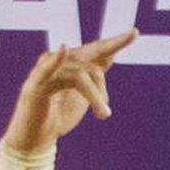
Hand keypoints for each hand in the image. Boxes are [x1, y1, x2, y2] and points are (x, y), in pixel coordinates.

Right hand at [1, 31, 138, 152]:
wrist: (37, 137)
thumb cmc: (59, 114)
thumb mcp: (84, 96)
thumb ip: (95, 78)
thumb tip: (110, 57)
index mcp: (73, 64)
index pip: (96, 50)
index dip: (115, 43)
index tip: (134, 32)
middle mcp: (59, 62)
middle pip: (91, 57)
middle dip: (110, 52)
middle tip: (127, 50)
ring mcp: (46, 73)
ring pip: (81, 75)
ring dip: (95, 97)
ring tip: (102, 115)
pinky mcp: (35, 87)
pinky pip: (47, 72)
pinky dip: (55, 61)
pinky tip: (63, 49)